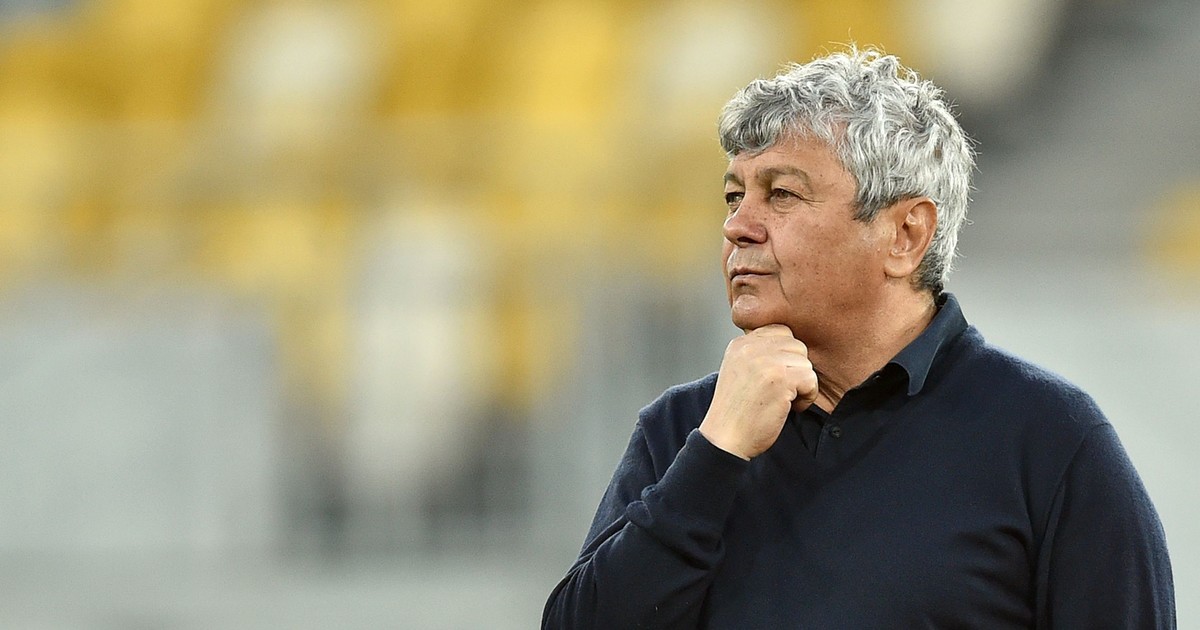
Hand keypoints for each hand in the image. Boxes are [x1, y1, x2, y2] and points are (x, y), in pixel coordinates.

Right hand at [699, 325, 818, 459]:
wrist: (725, 439)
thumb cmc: (736, 411)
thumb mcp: (738, 370)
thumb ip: (758, 353)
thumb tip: (790, 345)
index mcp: (740, 344)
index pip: (780, 332)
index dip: (785, 356)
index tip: (774, 377)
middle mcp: (751, 347)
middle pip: (796, 346)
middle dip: (795, 369)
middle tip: (779, 391)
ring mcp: (766, 361)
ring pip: (806, 362)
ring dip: (801, 384)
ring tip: (782, 400)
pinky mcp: (781, 378)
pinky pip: (811, 379)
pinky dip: (806, 397)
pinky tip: (788, 407)